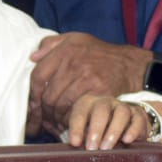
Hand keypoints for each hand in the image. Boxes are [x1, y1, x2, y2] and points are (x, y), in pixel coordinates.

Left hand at [29, 33, 151, 132]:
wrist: (129, 64)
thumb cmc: (99, 52)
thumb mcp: (75, 39)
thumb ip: (52, 44)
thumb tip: (32, 57)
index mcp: (65, 51)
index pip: (38, 76)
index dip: (33, 94)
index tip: (33, 104)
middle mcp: (73, 63)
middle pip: (48, 95)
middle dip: (43, 112)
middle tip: (44, 119)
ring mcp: (86, 77)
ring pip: (60, 105)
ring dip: (55, 117)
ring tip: (56, 122)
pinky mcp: (98, 91)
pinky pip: (77, 110)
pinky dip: (70, 119)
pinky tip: (70, 121)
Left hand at [64, 96, 150, 149]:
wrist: (123, 125)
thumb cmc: (97, 133)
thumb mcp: (85, 133)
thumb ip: (79, 140)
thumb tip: (70, 154)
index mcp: (88, 104)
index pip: (80, 113)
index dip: (76, 127)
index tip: (75, 143)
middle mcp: (106, 103)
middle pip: (101, 109)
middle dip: (96, 129)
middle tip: (92, 148)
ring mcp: (123, 107)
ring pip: (121, 113)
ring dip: (113, 131)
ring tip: (107, 148)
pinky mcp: (139, 115)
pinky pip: (138, 119)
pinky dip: (133, 130)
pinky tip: (127, 140)